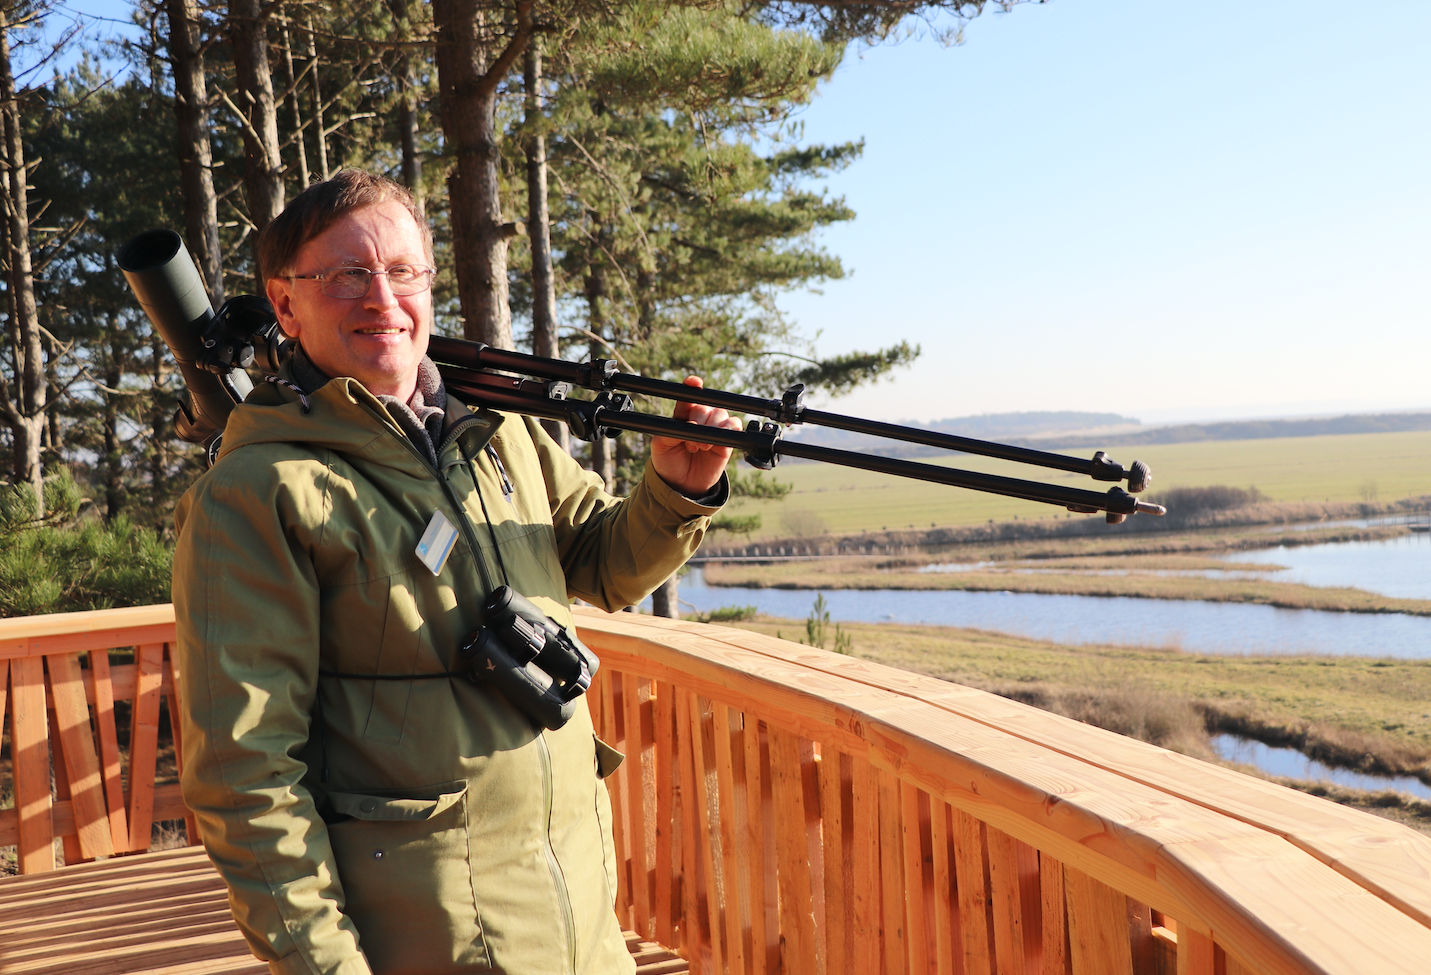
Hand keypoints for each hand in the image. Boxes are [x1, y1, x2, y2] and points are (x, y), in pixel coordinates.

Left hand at [650, 376, 742, 497]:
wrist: (681, 485)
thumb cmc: (668, 462)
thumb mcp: (661, 445)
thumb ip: (670, 430)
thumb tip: (690, 425)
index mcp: (682, 415)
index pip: (688, 396)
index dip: (692, 385)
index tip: (694, 382)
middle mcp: (699, 419)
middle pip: (705, 406)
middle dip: (699, 421)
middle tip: (691, 442)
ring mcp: (714, 428)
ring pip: (721, 414)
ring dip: (712, 428)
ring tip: (701, 446)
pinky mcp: (727, 440)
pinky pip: (735, 425)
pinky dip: (728, 430)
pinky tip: (717, 443)